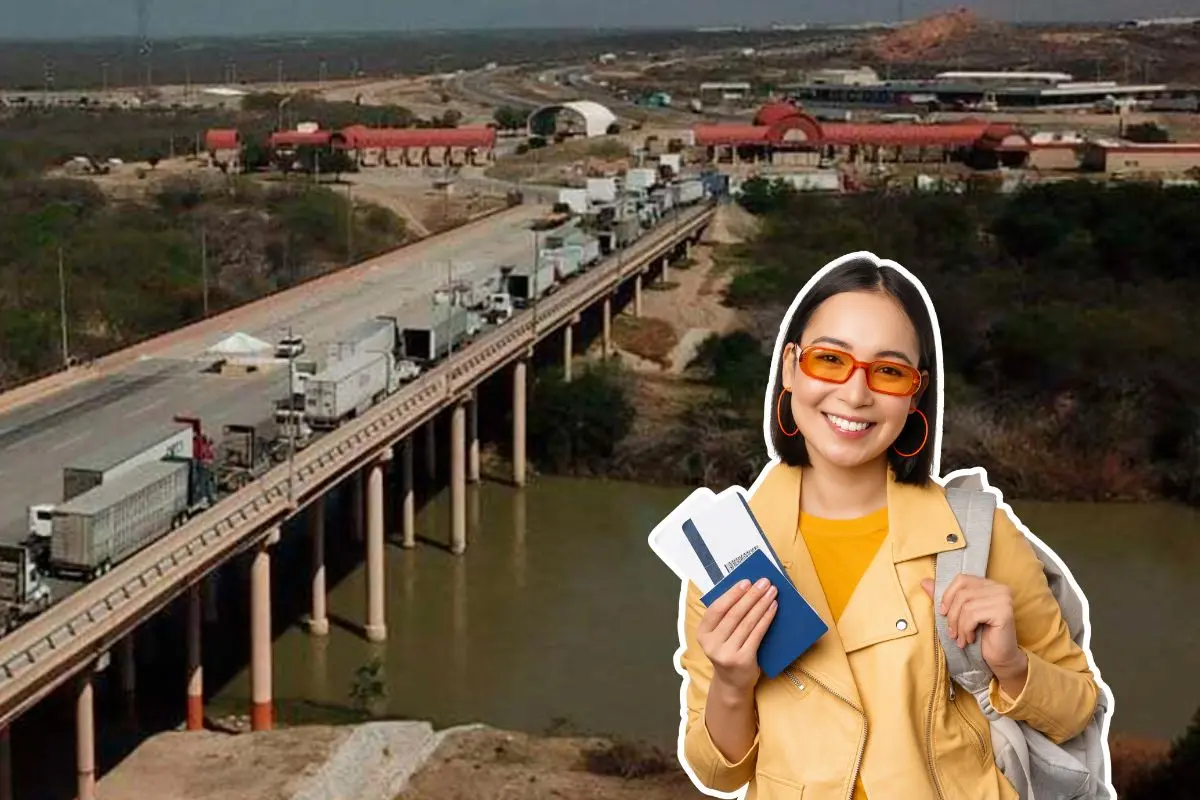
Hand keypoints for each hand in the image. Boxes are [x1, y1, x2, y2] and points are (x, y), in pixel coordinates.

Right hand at [696, 577, 778, 695]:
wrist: (732, 684)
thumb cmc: (727, 652)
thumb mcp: (718, 636)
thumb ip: (725, 618)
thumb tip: (746, 590)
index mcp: (702, 634)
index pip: (716, 609)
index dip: (732, 594)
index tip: (746, 582)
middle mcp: (711, 644)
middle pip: (734, 614)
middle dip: (751, 596)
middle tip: (764, 583)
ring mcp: (726, 653)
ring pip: (747, 623)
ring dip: (761, 605)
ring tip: (771, 593)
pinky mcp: (743, 660)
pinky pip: (757, 634)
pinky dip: (766, 619)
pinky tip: (773, 609)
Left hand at [921, 576, 1025, 680]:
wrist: (999, 657)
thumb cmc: (980, 635)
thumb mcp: (959, 614)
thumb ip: (945, 597)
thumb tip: (923, 582)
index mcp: (989, 584)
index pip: (962, 579)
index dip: (948, 595)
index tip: (943, 612)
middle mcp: (999, 588)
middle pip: (962, 593)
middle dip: (952, 615)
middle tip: (951, 632)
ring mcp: (1004, 598)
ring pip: (966, 606)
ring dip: (959, 625)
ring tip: (960, 638)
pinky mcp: (1004, 611)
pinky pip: (973, 615)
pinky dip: (966, 629)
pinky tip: (969, 639)